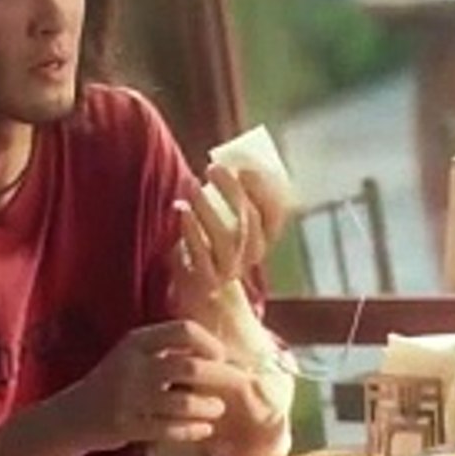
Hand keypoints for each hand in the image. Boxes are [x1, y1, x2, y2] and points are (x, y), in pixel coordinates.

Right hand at [60, 320, 257, 451]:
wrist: (74, 415)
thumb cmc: (115, 382)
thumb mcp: (134, 355)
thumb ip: (167, 350)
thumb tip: (218, 354)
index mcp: (137, 342)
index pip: (183, 330)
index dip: (209, 342)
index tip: (221, 356)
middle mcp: (132, 366)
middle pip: (189, 367)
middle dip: (219, 378)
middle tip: (232, 386)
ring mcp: (128, 398)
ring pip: (183, 403)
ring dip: (208, 407)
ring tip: (217, 409)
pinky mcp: (126, 426)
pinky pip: (169, 430)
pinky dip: (192, 430)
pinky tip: (203, 429)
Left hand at [177, 165, 282, 296]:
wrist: (202, 293)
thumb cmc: (214, 246)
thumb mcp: (228, 223)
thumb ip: (233, 200)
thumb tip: (227, 162)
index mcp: (264, 238)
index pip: (273, 214)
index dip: (263, 190)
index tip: (245, 168)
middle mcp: (252, 254)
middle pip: (249, 221)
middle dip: (233, 191)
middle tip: (213, 168)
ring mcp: (231, 269)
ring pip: (225, 237)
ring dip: (208, 208)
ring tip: (193, 184)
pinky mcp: (207, 279)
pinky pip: (200, 254)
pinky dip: (190, 229)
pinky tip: (180, 208)